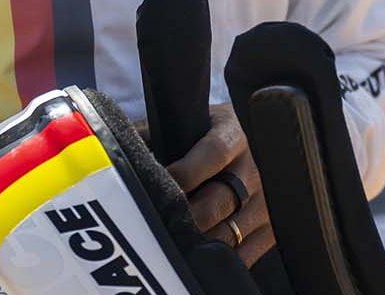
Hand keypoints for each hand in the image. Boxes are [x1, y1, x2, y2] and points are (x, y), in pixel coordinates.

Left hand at [166, 104, 271, 266]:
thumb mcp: (181, 126)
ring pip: (229, 232)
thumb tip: (115, 151)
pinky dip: (216, 259)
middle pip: (220, 200)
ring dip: (197, 241)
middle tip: (159, 225)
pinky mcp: (270, 230)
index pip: (213, 152)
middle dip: (186, 216)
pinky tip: (195, 256)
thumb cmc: (201, 137)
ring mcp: (265, 202)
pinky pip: (243, 255)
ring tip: (172, 243)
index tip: (161, 184)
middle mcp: (254, 168)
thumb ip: (151, 135)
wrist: (247, 145)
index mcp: (233, 134)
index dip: (185, 172)